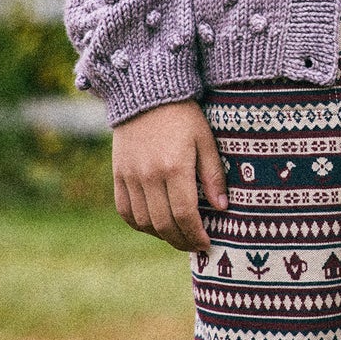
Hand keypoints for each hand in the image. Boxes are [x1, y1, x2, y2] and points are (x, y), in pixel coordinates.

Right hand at [111, 100, 226, 250]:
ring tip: (177, 236)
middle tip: (194, 246)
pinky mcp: (118, 174)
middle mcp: (149, 175)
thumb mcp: (205, 140)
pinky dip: (139, 224)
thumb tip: (222, 208)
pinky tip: (154, 226)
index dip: (195, 234)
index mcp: (175, 167)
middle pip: (163, 223)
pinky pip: (125, 210)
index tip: (206, 244)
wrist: (146, 93)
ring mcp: (130, 175)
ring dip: (161, 235)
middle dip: (181, 241)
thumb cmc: (183, 115)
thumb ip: (213, 175)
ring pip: (143, 221)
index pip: (185, 214)